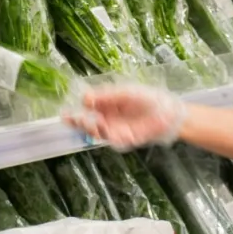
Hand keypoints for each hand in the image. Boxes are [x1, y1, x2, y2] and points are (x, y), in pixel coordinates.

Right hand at [62, 84, 185, 150]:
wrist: (167, 111)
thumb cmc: (147, 98)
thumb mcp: (125, 92)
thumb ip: (105, 95)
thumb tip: (84, 98)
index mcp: (105, 107)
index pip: (85, 111)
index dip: (74, 113)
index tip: (65, 112)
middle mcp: (107, 120)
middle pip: (87, 125)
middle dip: (79, 123)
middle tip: (73, 118)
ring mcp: (116, 131)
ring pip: (98, 134)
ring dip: (93, 129)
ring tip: (94, 121)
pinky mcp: (126, 140)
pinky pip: (114, 141)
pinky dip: (111, 136)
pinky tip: (108, 128)